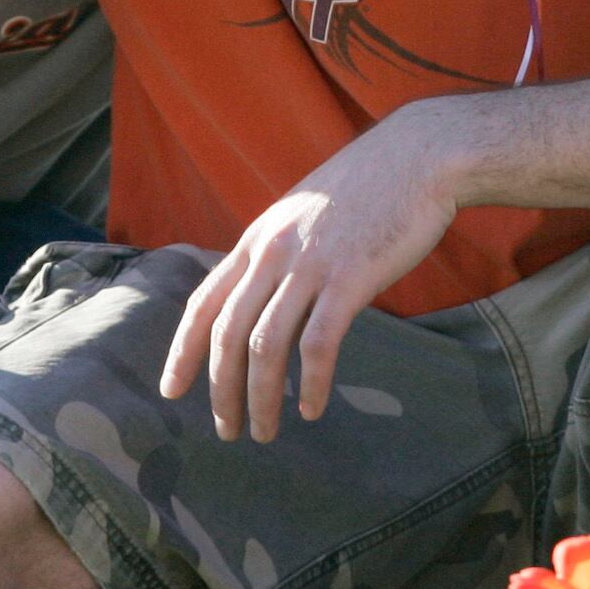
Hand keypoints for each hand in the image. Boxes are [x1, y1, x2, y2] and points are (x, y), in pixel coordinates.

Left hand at [159, 110, 460, 442]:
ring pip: (265, 347)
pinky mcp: (350, 279)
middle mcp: (272, 253)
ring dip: (260, 398)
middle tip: (226, 431)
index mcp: (257, 239)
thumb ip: (280, 252)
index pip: (203, 303)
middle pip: (228, 334)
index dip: (183, 351)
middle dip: (220, 390)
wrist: (419, 156)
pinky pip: (318, 344)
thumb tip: (266, 296)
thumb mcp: (303, 213)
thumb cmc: (368, 187)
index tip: (169, 391)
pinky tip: (311, 409)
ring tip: (263, 432)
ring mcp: (309, 266)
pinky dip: (309, 383)